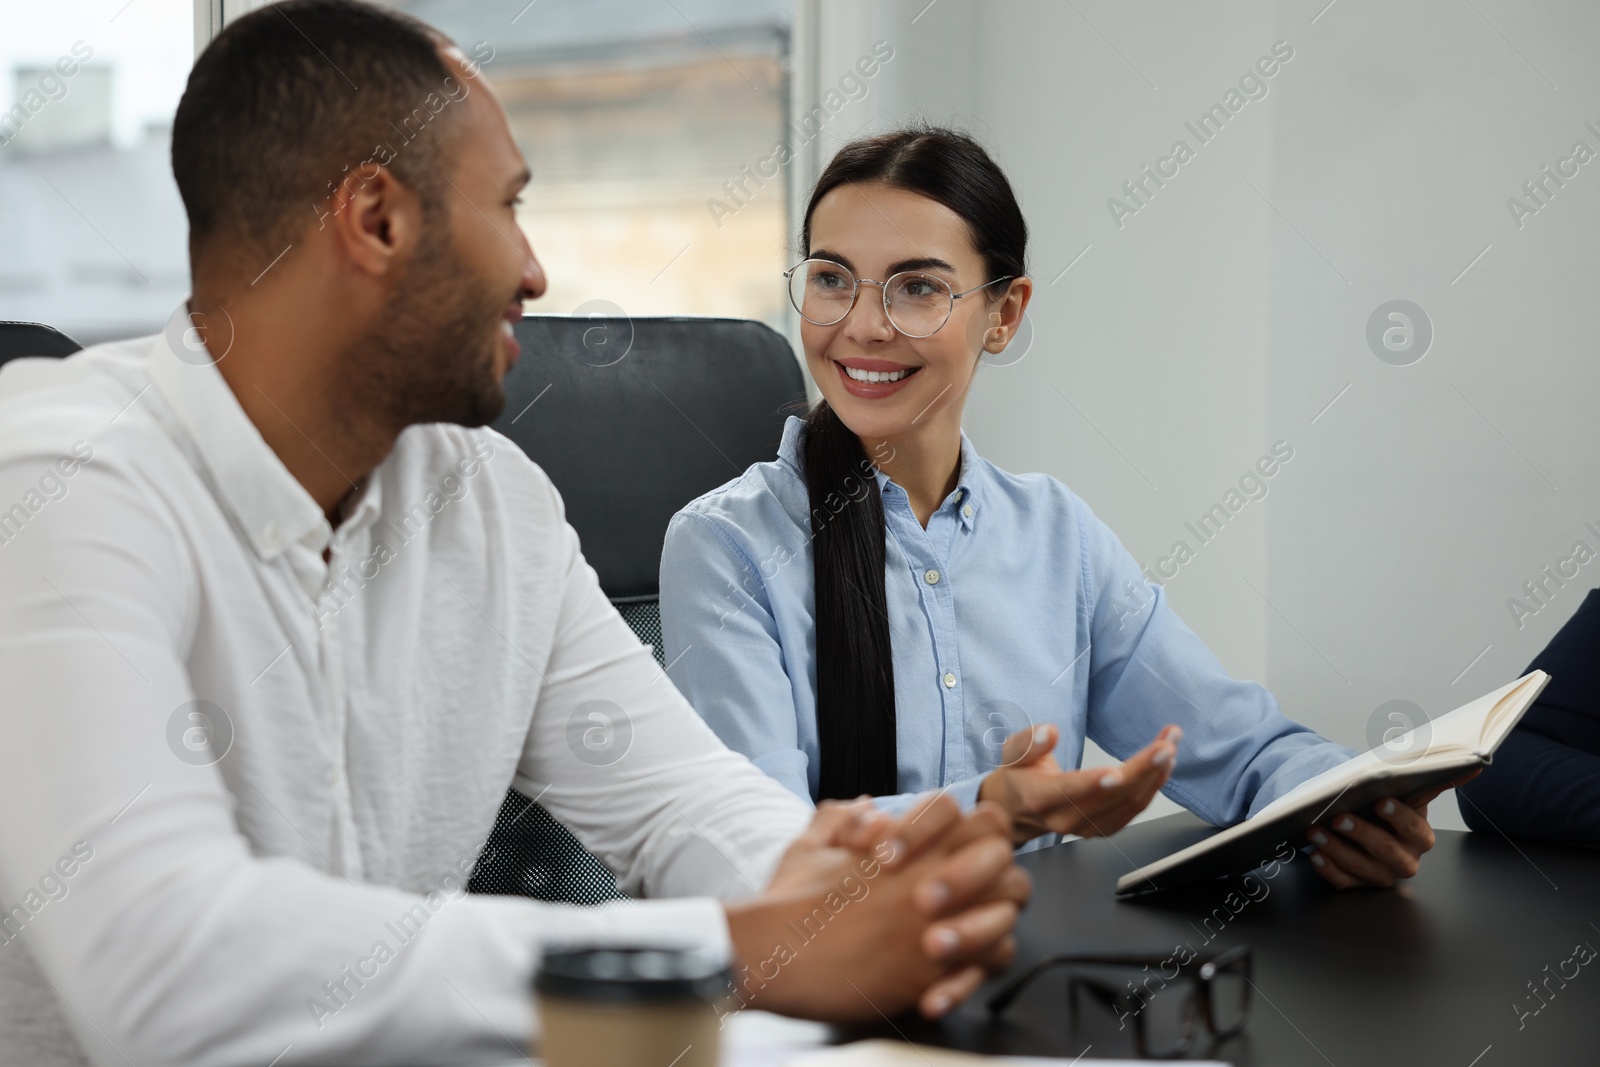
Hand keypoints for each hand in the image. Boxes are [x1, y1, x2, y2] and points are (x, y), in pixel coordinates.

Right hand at [725, 792, 1029, 1021]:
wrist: (776, 953)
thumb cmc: (788, 901)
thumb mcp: (808, 847)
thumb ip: (838, 820)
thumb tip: (863, 808)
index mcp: (909, 846)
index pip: (978, 817)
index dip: (977, 833)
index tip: (957, 851)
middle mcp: (929, 879)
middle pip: (1003, 859)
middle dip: (996, 872)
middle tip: (975, 890)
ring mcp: (935, 924)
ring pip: (1006, 913)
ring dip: (993, 920)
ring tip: (963, 931)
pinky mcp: (931, 971)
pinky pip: (986, 966)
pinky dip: (978, 967)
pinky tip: (952, 969)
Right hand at [976, 723, 1180, 844]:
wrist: (1020, 808)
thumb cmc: (1019, 774)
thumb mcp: (1012, 752)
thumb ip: (1029, 742)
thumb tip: (1050, 732)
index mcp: (1040, 797)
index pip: (1069, 791)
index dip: (1093, 783)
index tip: (1117, 771)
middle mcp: (1065, 819)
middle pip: (1110, 796)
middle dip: (1142, 769)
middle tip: (1165, 745)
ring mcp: (1087, 828)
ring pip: (1128, 803)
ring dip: (1154, 774)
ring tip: (1169, 744)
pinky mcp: (1103, 829)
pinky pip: (1134, 809)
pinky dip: (1153, 786)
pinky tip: (1163, 765)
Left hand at [1304, 770, 1480, 888]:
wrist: (1363, 822)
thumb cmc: (1384, 806)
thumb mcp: (1407, 793)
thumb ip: (1435, 781)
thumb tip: (1475, 765)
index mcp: (1419, 836)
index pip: (1413, 830)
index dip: (1398, 817)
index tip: (1381, 801)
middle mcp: (1404, 859)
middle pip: (1386, 851)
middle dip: (1362, 834)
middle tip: (1339, 818)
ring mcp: (1379, 874)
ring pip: (1360, 867)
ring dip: (1337, 849)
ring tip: (1316, 832)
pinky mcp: (1357, 884)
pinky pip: (1342, 882)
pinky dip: (1327, 869)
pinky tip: (1315, 854)